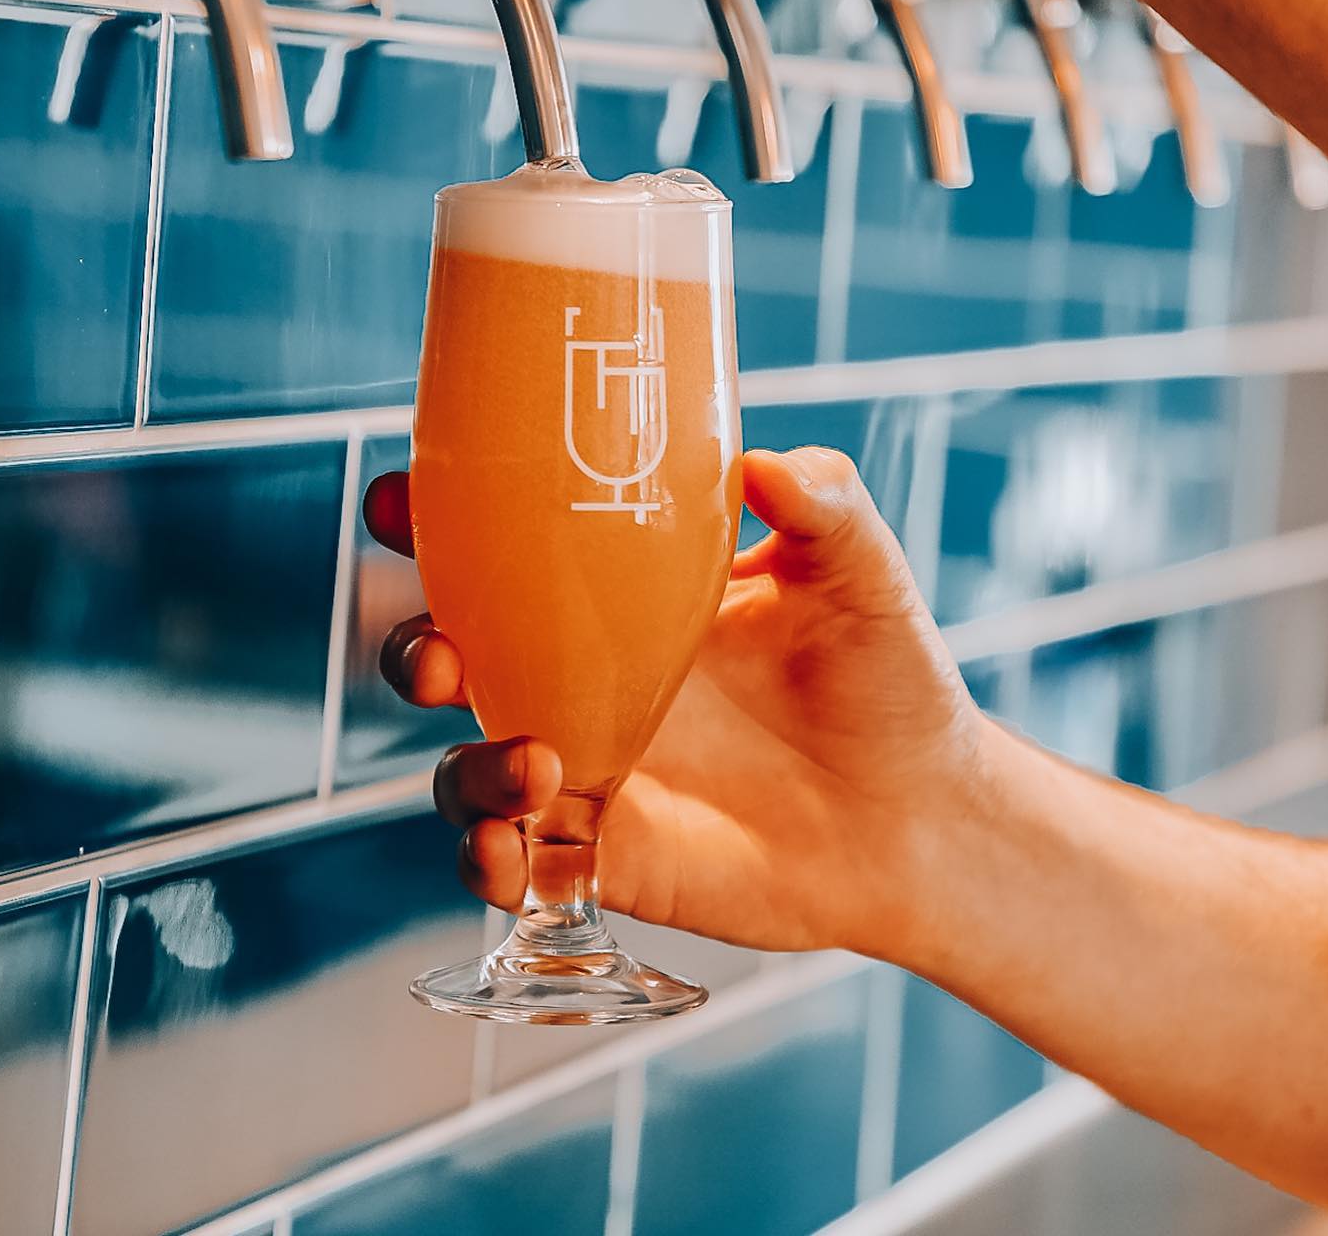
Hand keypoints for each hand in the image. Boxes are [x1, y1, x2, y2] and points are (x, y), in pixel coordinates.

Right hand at [365, 447, 989, 957]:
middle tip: (439, 651)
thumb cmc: (886, 675)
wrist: (927, 814)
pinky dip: (486, 859)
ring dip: (465, 766)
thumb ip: (820, 502)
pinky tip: (512, 850)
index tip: (401, 498)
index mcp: (622, 595)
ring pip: (463, 766)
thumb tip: (766, 463)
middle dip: (412, 646)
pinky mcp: (606, 855)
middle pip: (450, 655)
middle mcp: (583, 678)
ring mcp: (588, 769)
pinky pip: (512, 863)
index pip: (500, 548)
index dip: (432, 521)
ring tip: (534, 763)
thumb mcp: (857, 569)